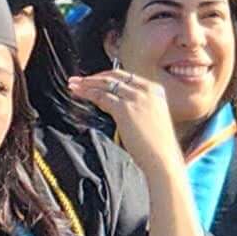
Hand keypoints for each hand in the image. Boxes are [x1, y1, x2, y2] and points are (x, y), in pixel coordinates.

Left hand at [69, 68, 183, 171]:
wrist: (163, 158)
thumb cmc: (156, 145)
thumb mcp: (149, 117)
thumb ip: (135, 106)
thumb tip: (112, 102)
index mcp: (155, 90)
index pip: (126, 77)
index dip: (106, 76)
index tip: (93, 79)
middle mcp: (146, 90)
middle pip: (114, 77)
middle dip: (93, 78)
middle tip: (77, 80)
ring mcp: (136, 98)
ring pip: (106, 85)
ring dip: (87, 84)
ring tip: (73, 85)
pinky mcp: (125, 109)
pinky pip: (102, 96)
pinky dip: (88, 94)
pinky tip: (79, 94)